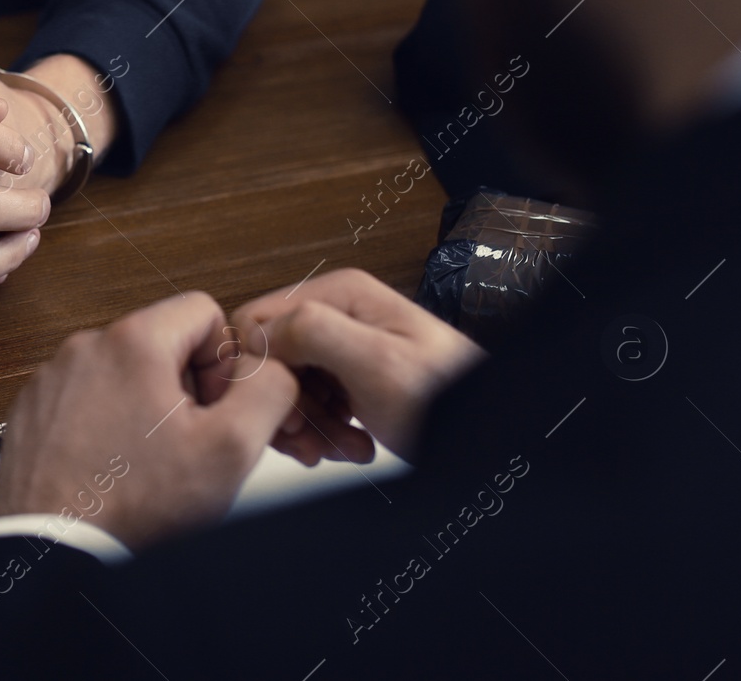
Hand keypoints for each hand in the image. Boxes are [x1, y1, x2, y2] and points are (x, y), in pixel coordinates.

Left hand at [0, 292, 297, 549]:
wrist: (54, 554)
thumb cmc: (132, 506)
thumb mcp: (230, 450)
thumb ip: (268, 390)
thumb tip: (270, 367)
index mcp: (133, 341)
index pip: (203, 312)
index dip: (223, 361)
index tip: (214, 409)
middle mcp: (84, 348)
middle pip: (161, 343)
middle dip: (184, 388)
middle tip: (184, 444)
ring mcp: (51, 379)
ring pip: (121, 373)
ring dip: (142, 408)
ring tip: (144, 462)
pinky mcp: (31, 411)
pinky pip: (82, 399)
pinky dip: (101, 426)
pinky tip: (109, 468)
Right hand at [233, 269, 484, 461]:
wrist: (485, 431)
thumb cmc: (447, 398)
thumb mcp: (378, 363)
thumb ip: (314, 333)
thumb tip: (256, 330)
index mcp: (340, 294)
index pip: (255, 322)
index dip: (261, 371)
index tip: (285, 409)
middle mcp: (338, 312)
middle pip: (271, 358)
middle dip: (290, 406)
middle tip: (316, 439)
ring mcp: (343, 344)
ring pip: (288, 386)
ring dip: (311, 425)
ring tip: (345, 446)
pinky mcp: (349, 375)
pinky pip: (311, 402)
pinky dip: (326, 431)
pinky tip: (352, 443)